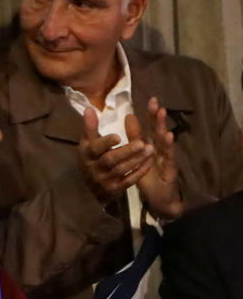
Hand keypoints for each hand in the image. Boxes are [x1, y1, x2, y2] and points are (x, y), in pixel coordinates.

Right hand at [78, 107, 153, 203]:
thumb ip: (90, 127)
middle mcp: (94, 168)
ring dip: (136, 160)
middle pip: (110, 160)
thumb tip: (89, 108)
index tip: (118, 136)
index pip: (95, 148)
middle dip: (126, 151)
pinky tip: (149, 162)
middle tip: (141, 143)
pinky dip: (139, 171)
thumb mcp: (87, 143)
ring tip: (150, 149)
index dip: (106, 142)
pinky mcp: (115, 189)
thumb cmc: (92, 158)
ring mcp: (104, 180)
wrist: (92, 186)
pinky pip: (129, 180)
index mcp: (86, 154)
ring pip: (121, 170)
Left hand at [130, 98, 182, 218]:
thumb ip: (135, 136)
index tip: (150, 99)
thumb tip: (129, 116)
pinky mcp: (170, 170)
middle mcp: (161, 150)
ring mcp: (167, 159)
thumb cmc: (150, 175)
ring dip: (163, 128)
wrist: (160, 199)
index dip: (151, 114)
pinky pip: (169, 158)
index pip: (152, 127)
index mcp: (152, 145)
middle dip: (157, 117)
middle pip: (159, 131)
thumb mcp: (139, 155)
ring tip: (162, 114)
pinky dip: (169, 147)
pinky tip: (169, 137)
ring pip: (165, 142)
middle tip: (155, 102)